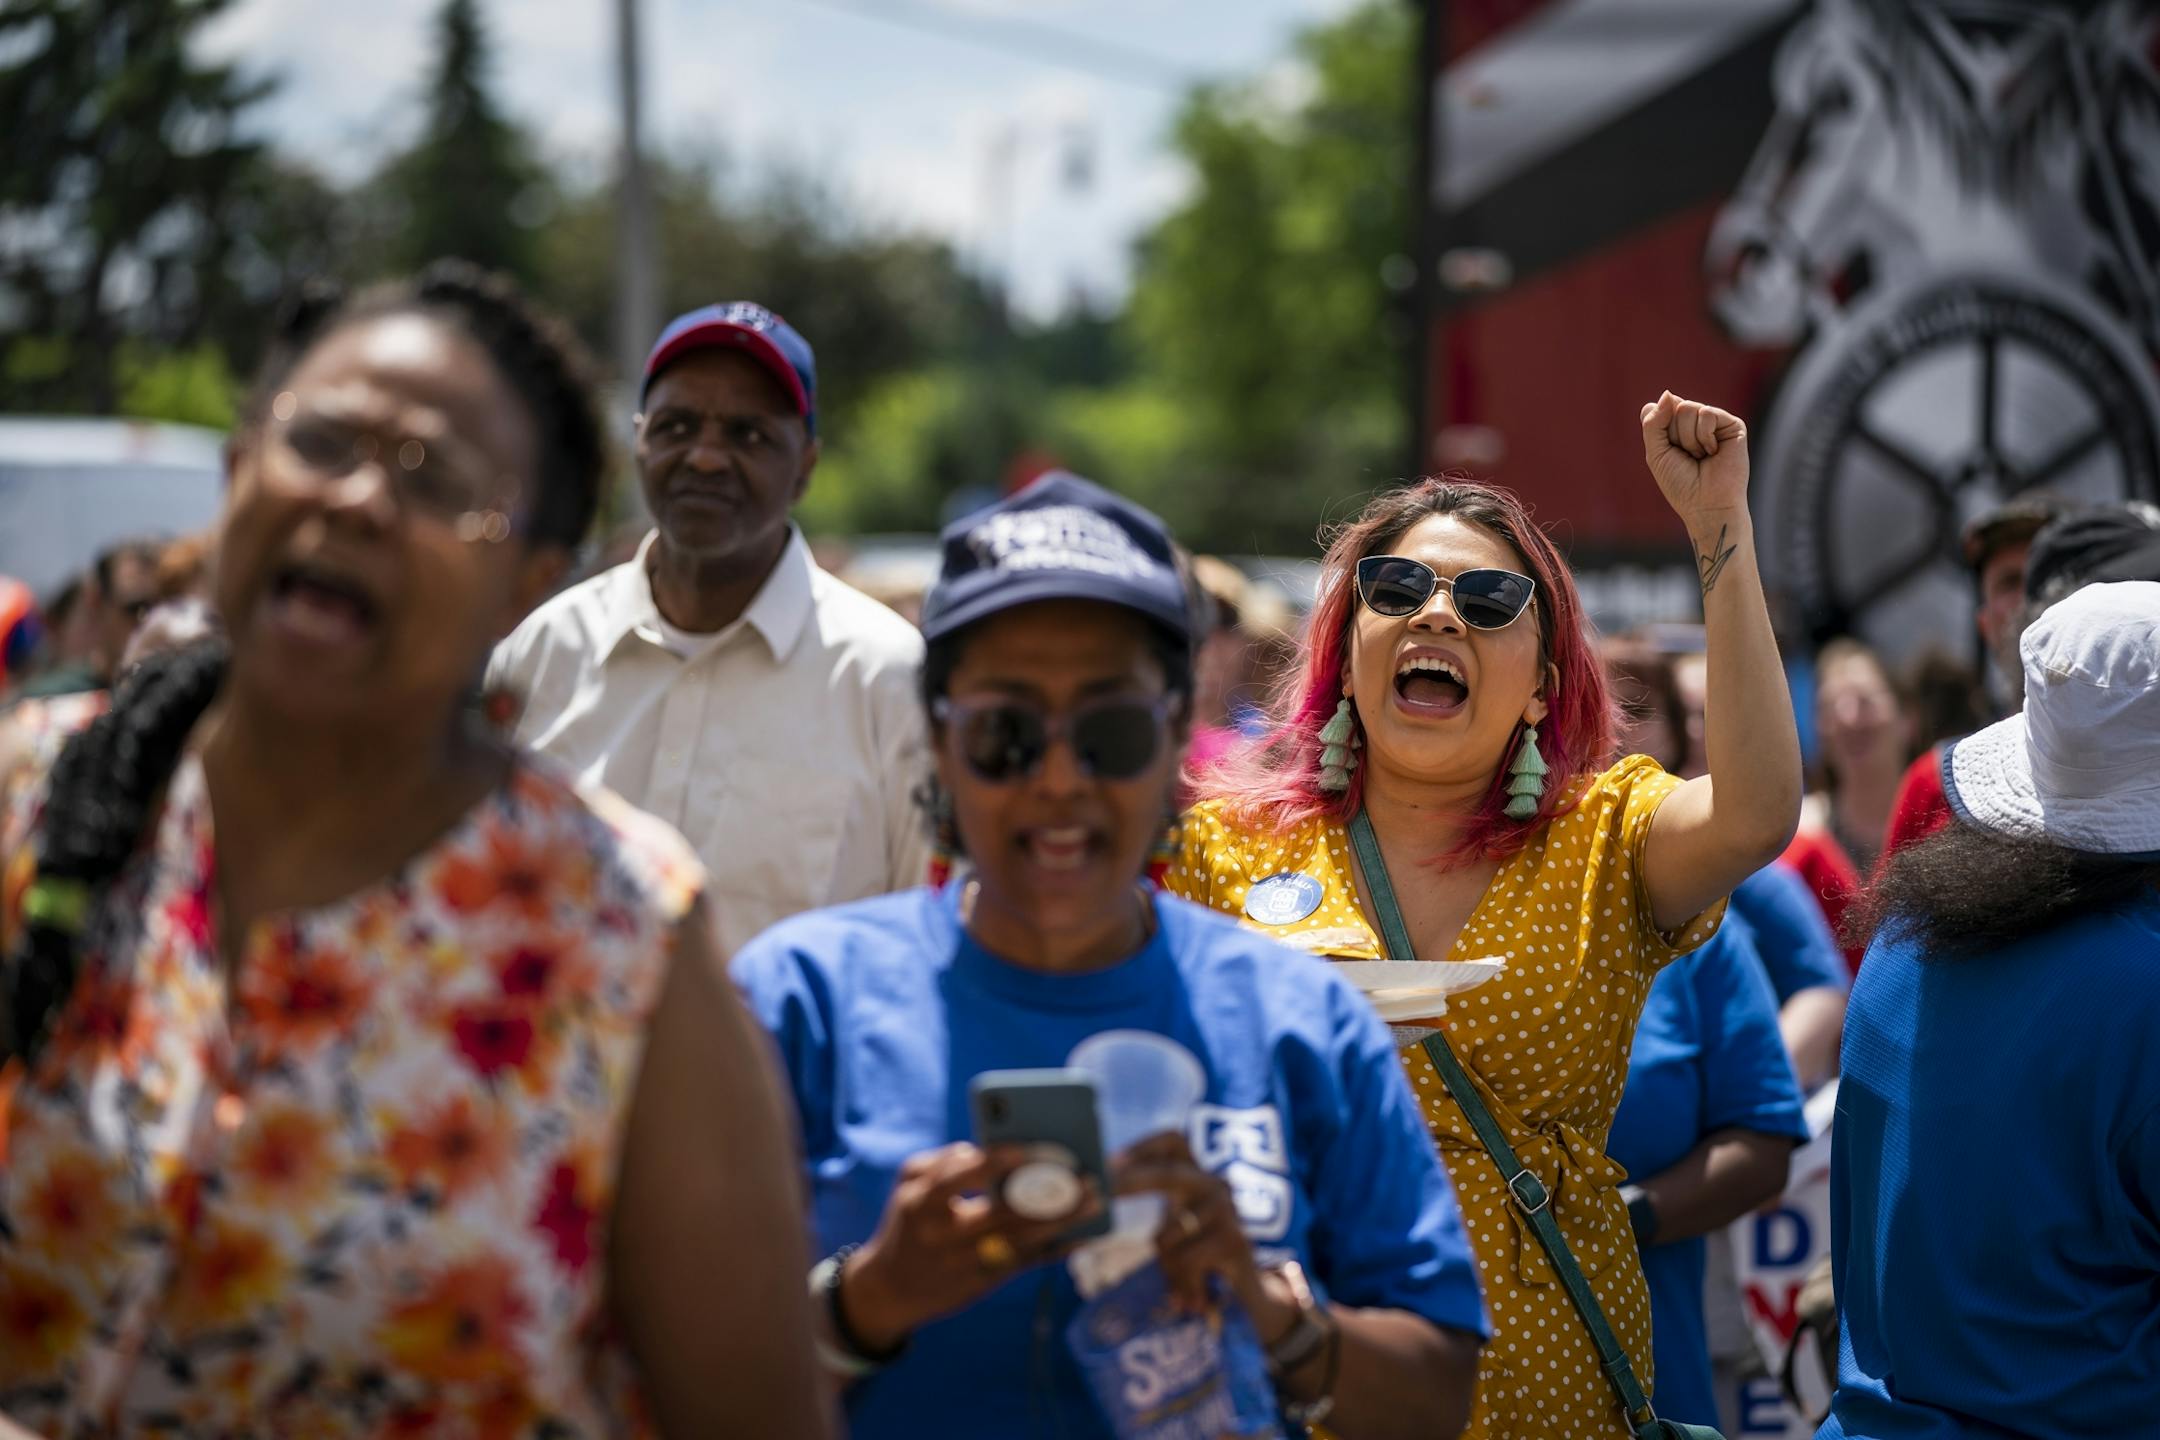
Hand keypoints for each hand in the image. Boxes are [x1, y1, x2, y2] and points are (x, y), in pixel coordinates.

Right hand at [843, 1142, 1101, 1350]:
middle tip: (1083, 1176)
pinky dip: (1058, 1249)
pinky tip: (1087, 1235)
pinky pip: (1026, 1264)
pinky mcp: (983, 1284)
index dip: (993, 1163)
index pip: (957, 1178)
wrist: (889, 1290)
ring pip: (1021, 1240)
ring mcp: (965, 1264)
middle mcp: (942, 1236)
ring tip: (1095, 1200)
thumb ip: (942, 1161)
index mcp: (919, 1204)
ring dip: (1062, 1220)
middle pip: (1001, 1214)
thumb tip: (984, 1150)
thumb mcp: (907, 1184)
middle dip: (1046, 1195)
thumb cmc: (908, 1221)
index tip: (1029, 1148)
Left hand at [1114, 1132, 1297, 1340]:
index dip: (1141, 1146)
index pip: (1172, 1141)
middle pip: (1168, 1173)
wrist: (1249, 1295)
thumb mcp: (1173, 1230)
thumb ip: (1149, 1212)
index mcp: (1196, 1175)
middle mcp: (1214, 1185)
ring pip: (1168, 1235)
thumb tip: (1096, 1206)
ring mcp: (1227, 1210)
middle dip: (1132, 1182)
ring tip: (1179, 1281)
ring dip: (1164, 1265)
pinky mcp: (1234, 1240)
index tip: (1110, 1162)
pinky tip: (1195, 1295)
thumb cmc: (1201, 1260)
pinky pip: (1186, 1261)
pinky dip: (1183, 1283)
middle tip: (1103, 1195)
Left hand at [1640, 391, 1749, 520]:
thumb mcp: (1655, 452)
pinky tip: (1713, 452)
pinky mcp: (1732, 424)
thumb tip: (1668, 393)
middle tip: (1687, 457)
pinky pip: (1707, 413)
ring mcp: (1714, 422)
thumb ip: (1654, 422)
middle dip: (1674, 436)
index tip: (1667, 452)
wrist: (1706, 504)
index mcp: (1673, 426)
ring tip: (1701, 456)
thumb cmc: (1680, 483)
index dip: (1656, 429)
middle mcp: (1693, 421)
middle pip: (1672, 406)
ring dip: (1689, 439)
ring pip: (1688, 408)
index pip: (1655, 408)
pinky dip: (1705, 436)